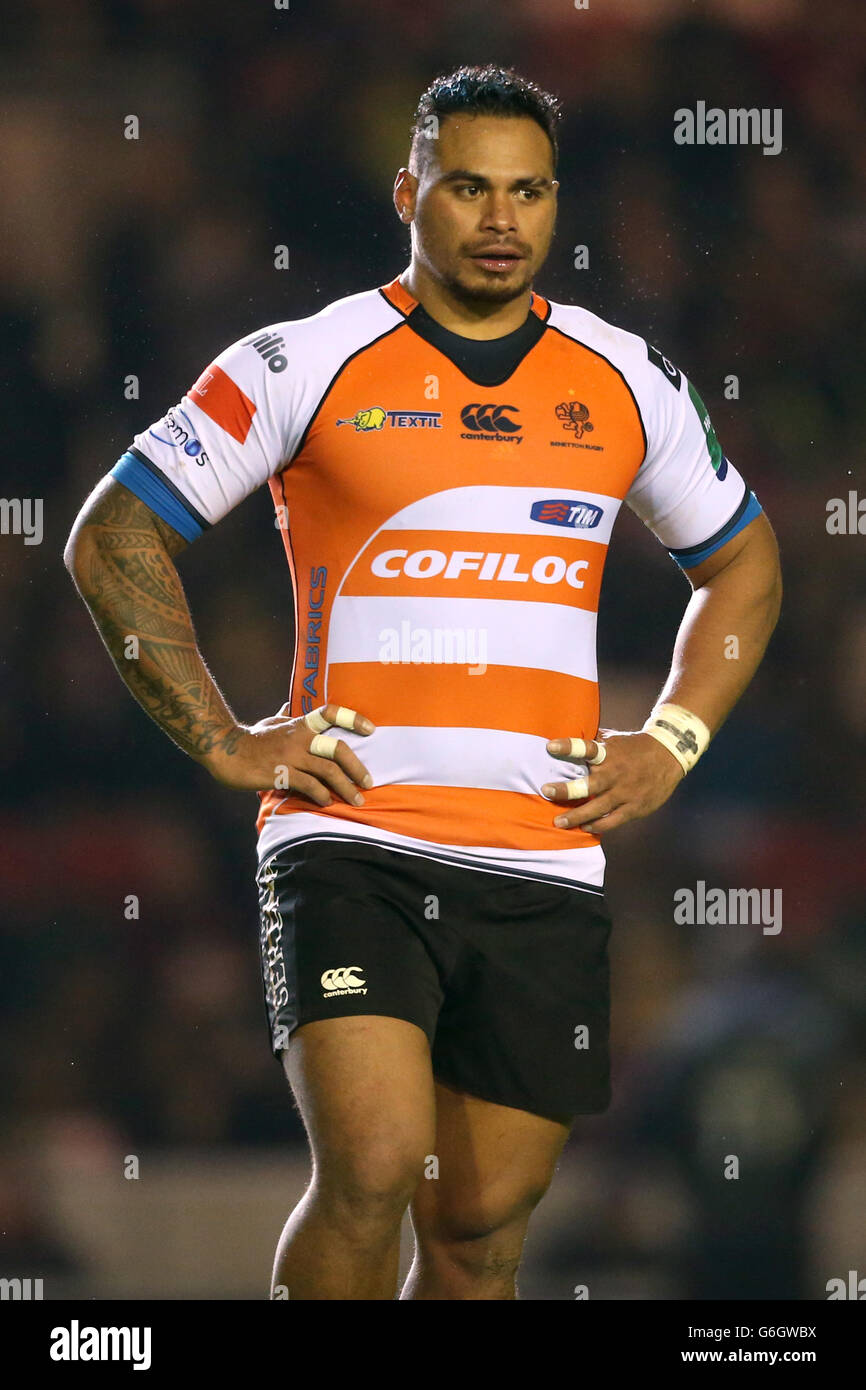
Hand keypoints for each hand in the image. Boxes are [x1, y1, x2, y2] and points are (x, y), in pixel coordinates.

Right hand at [205, 702, 375, 802]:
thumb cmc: (250, 738)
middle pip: (337, 749)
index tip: (370, 729)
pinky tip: (327, 802)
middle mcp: (299, 738)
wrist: (224, 751)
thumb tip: (288, 705)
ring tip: (357, 800)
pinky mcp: (281, 774)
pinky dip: (322, 795)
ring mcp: (291, 756)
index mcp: (299, 723)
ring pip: (328, 771)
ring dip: (346, 787)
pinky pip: (310, 786)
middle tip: (369, 782)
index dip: (352, 718)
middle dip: (357, 767)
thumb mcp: (270, 721)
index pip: (330, 713)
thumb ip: (284, 716)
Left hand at [541, 729, 684, 834]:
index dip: (568, 747)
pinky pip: (613, 820)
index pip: (586, 748)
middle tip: (546, 792)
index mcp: (609, 752)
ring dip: (576, 816)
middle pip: (588, 784)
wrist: (670, 755)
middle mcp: (615, 772)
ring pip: (597, 807)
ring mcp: (625, 792)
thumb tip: (567, 738)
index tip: (550, 746)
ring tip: (559, 822)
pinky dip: (598, 825)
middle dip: (566, 790)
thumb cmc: (635, 747)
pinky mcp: (635, 807)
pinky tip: (585, 827)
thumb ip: (593, 742)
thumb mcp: (614, 739)